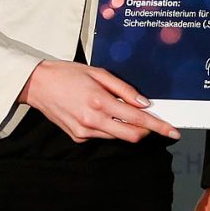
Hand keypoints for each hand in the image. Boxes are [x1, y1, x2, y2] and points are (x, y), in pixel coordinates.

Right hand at [19, 60, 178, 143]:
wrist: (37, 85)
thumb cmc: (67, 74)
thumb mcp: (98, 73)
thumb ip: (124, 88)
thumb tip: (144, 103)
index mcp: (100, 101)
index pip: (138, 119)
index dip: (158, 127)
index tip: (173, 132)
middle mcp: (93, 120)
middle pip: (132, 136)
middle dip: (146, 131)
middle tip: (153, 122)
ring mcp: (84, 132)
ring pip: (118, 137)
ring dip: (126, 128)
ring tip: (118, 110)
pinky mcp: (78, 137)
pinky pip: (103, 136)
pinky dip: (109, 127)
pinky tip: (100, 114)